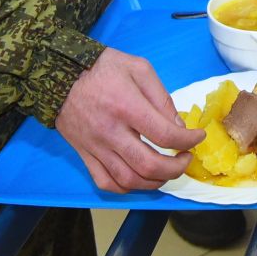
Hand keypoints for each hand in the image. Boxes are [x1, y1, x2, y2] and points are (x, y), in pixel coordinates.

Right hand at [56, 48, 200, 192]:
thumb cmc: (103, 67)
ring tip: (167, 171)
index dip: (188, 141)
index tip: (197, 137)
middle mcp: (111, 132)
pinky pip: (105, 182)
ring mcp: (95, 147)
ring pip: (129, 180)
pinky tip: (140, 179)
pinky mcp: (84, 154)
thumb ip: (161, 97)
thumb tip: (178, 125)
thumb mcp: (139, 68)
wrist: (60, 74)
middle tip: (185, 159)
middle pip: (149, 165)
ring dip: (155, 182)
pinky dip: (126, 188)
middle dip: (176, 168)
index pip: (165, 135)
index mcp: (127, 107)